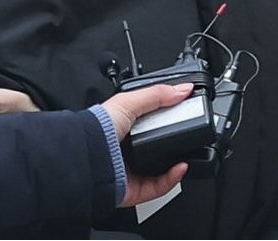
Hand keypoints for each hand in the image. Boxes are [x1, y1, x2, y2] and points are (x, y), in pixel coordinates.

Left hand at [101, 83, 193, 207]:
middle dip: (177, 141)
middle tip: (189, 132)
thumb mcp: (129, 102)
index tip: (186, 112)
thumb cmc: (98, 129)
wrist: (88, 157)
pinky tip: (180, 166)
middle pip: (161, 145)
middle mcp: (130, 148)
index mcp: (126, 126)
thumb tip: (183, 89)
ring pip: (164, 169)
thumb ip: (157, 95)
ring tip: (188, 151)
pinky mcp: (137, 188)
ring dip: (178, 162)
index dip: (171, 117)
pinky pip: (161, 186)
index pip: (154, 121)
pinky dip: (173, 178)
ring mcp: (134, 169)